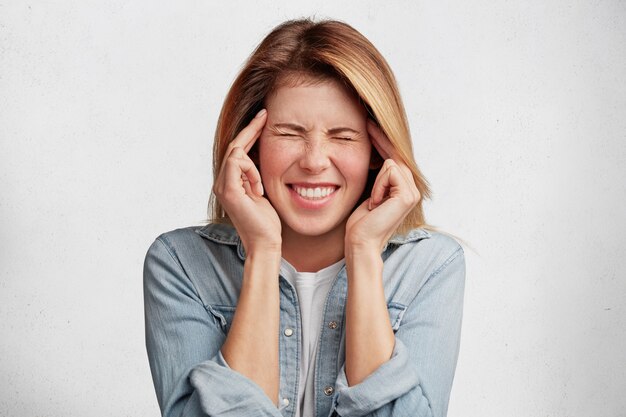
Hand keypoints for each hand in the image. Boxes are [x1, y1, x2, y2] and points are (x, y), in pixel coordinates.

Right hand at [213, 109, 281, 253]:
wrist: (265, 242)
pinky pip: (238, 163)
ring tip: (260, 187)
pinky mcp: (228, 190)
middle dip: (250, 129)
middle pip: (234, 146)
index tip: (263, 117)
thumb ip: (257, 174)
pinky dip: (251, 172)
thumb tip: (260, 156)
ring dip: (253, 165)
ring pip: (235, 153)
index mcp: (229, 182)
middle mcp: (221, 182)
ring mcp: (222, 186)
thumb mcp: (263, 190)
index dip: (250, 132)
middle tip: (265, 115)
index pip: (237, 150)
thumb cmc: (267, 222)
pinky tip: (258, 189)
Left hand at [345, 119, 420, 252]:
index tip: (370, 123)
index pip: (395, 157)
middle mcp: (413, 189)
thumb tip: (377, 155)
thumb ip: (378, 176)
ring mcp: (413, 192)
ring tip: (373, 201)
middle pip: (397, 154)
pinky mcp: (407, 195)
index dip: (383, 140)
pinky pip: (390, 170)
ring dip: (376, 180)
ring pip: (392, 162)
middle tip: (367, 123)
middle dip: (380, 139)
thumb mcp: (369, 192)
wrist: (360, 242)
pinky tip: (375, 202)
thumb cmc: (360, 222)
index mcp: (405, 189)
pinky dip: (378, 184)